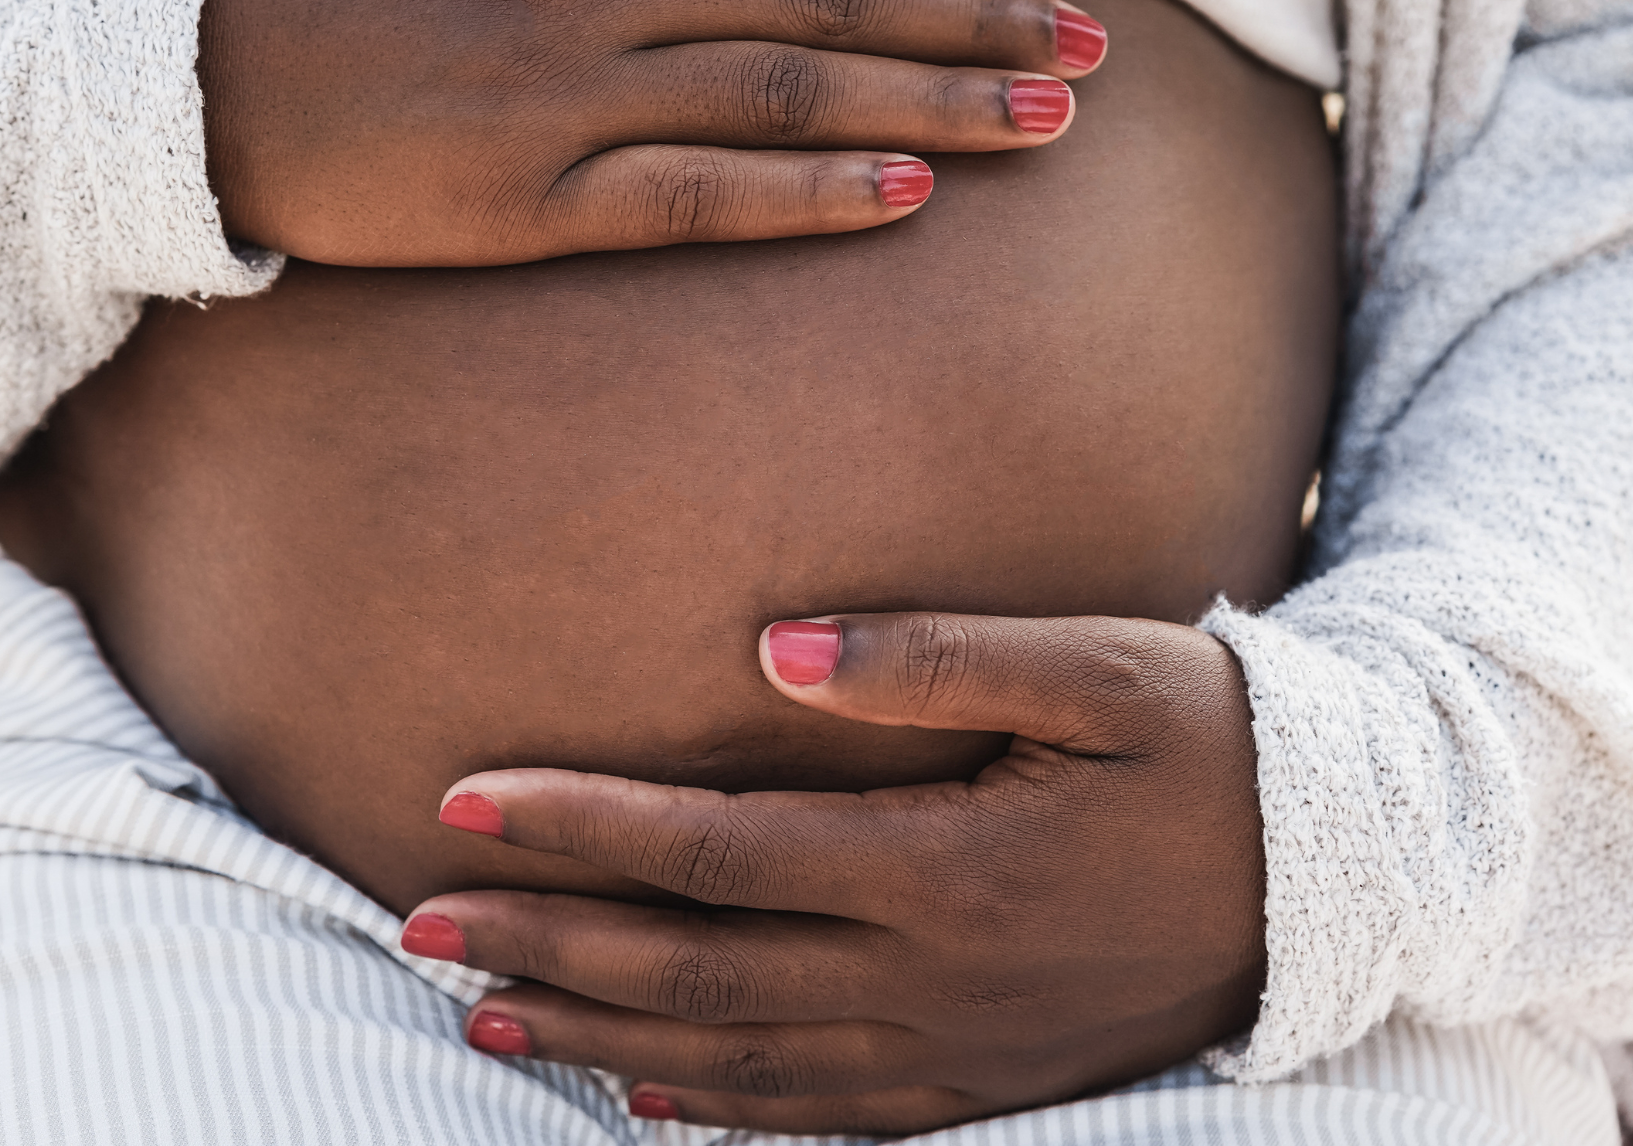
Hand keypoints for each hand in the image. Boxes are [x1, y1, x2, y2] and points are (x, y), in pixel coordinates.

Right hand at [199, 0, 1104, 264]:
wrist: (180, 60)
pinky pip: (702, 195)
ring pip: (794, 85)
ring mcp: (574, 90)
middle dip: (978, 13)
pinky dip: (811, 189)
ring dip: (936, 95)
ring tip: (1052, 114)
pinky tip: (908, 191)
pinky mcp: (534, 196)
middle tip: (1094, 42)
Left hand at [401, 611, 1263, 1134]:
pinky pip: (817, 1116)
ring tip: (480, 1004)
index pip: (714, 851)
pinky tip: (634, 1094)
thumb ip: (932, 659)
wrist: (1335, 878)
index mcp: (944, 865)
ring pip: (732, 1060)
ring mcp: (950, 1048)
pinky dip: (711, 1111)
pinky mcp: (977, 1082)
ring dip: (597, 1032)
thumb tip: (772, 652)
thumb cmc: (1208, 744)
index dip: (580, 825)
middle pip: (693, 969)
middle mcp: (928, 976)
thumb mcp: (1095, 669)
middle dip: (547, 940)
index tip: (464, 797)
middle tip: (416, 918)